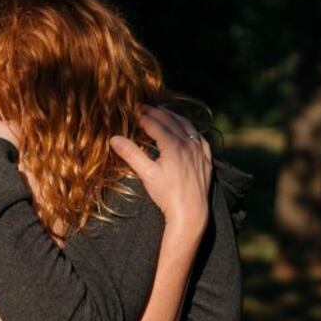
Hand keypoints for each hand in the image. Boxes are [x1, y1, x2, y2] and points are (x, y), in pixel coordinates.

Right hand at [110, 106, 212, 234]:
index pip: (155, 124)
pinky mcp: (206, 159)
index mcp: (173, 145)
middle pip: (171, 121)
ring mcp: (199, 151)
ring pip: (187, 126)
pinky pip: (199, 137)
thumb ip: (131, 154)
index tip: (133, 111)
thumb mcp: (147, 174)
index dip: (143, 116)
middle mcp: (188, 143)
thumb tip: (114, 138)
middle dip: (156, 112)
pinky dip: (190, 129)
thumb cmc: (167, 195)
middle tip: (144, 107)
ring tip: (163, 111)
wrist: (191, 213)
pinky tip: (186, 129)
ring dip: (174, 117)